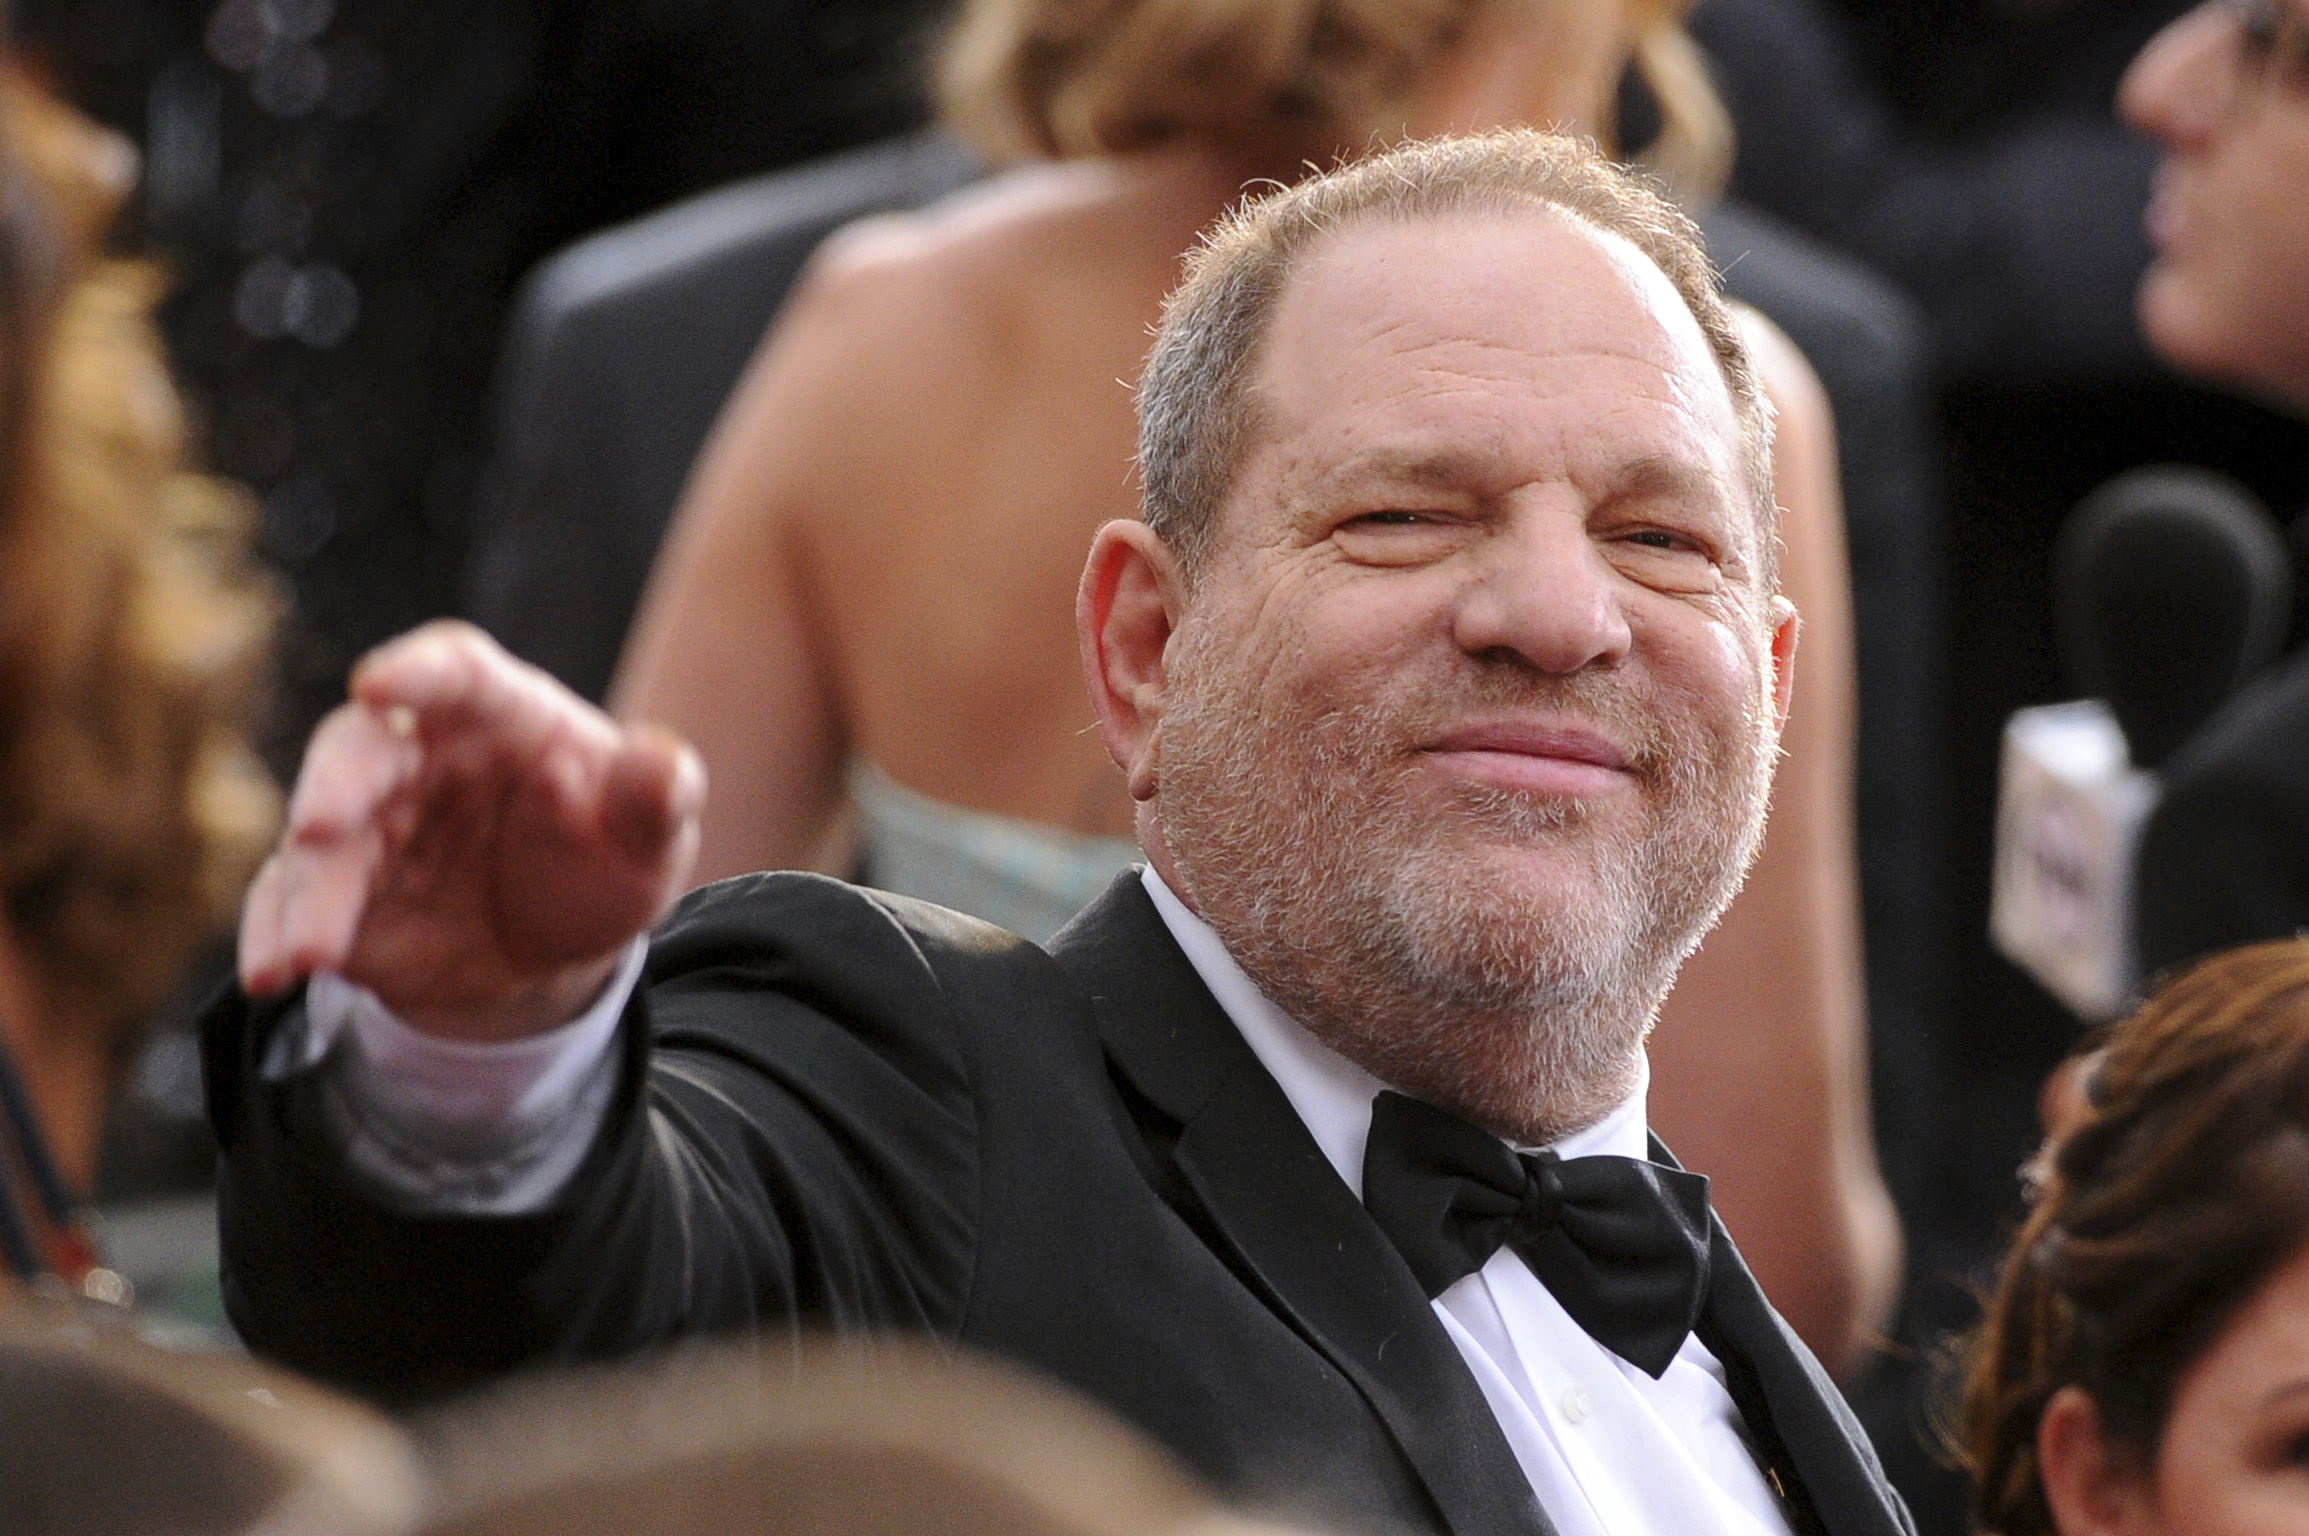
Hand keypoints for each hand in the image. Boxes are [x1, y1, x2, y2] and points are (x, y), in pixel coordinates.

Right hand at [239, 622, 705, 1040]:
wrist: (561, 944)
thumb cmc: (605, 856)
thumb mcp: (650, 839)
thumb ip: (657, 798)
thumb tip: (664, 762)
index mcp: (500, 712)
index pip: (455, 670)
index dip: (415, 670)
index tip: (376, 681)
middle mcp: (419, 756)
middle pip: (361, 749)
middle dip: (335, 784)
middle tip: (319, 827)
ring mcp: (369, 826)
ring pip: (317, 842)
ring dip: (307, 891)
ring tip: (308, 951)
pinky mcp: (336, 893)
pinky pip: (289, 904)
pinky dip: (275, 934)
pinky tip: (273, 971)